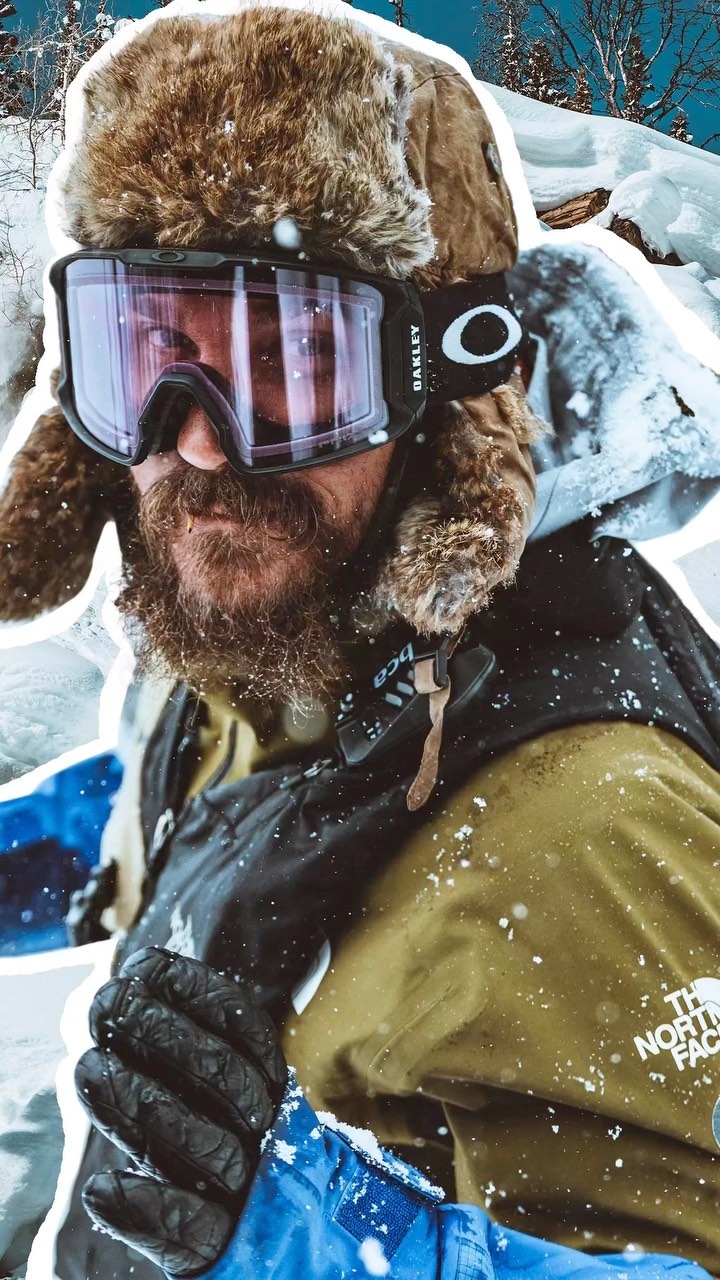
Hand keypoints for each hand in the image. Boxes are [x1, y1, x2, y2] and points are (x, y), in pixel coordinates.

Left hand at [74, 947, 287, 1276]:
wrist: (273, 1240)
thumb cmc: (220, 1150)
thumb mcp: (211, 1089)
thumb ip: (186, 1039)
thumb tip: (143, 969)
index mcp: (267, 1087)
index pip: (245, 1028)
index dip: (199, 992)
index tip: (145, 964)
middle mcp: (266, 1133)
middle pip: (226, 1077)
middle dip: (162, 1033)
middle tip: (105, 1003)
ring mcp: (249, 1192)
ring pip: (207, 1146)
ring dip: (143, 1105)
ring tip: (87, 1067)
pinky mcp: (222, 1248)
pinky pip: (194, 1232)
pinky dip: (149, 1209)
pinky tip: (104, 1187)